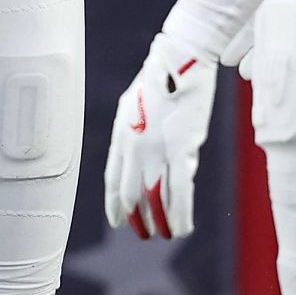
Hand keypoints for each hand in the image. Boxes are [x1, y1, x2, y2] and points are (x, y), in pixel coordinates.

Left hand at [104, 32, 215, 239]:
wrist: (181, 58)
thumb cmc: (160, 79)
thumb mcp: (135, 105)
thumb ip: (135, 134)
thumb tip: (143, 158)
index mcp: (120, 133)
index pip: (112, 177)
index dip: (113, 203)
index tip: (117, 221)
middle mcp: (134, 144)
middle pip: (130, 192)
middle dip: (137, 217)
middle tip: (143, 234)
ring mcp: (156, 148)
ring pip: (155, 197)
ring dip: (160, 221)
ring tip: (166, 235)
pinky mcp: (181, 148)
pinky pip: (180, 192)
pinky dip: (181, 214)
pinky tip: (183, 227)